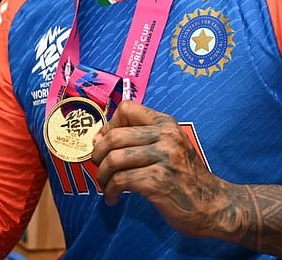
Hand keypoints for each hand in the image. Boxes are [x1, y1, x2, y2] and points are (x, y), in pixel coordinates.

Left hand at [91, 100, 230, 238]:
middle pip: (115, 136)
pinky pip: (121, 180)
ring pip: (115, 158)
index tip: (105, 142)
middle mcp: (166, 136)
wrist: (217, 207)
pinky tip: (113, 197)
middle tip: (98, 167)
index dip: (110, 124)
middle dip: (99, 153)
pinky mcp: (159, 182)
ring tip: (105, 185)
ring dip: (103, 175)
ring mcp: (164, 158)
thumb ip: (140, 138)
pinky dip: (111, 190)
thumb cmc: (186, 178)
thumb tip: (99, 139)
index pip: (127, 108)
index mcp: (166, 124)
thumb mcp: (170, 147)